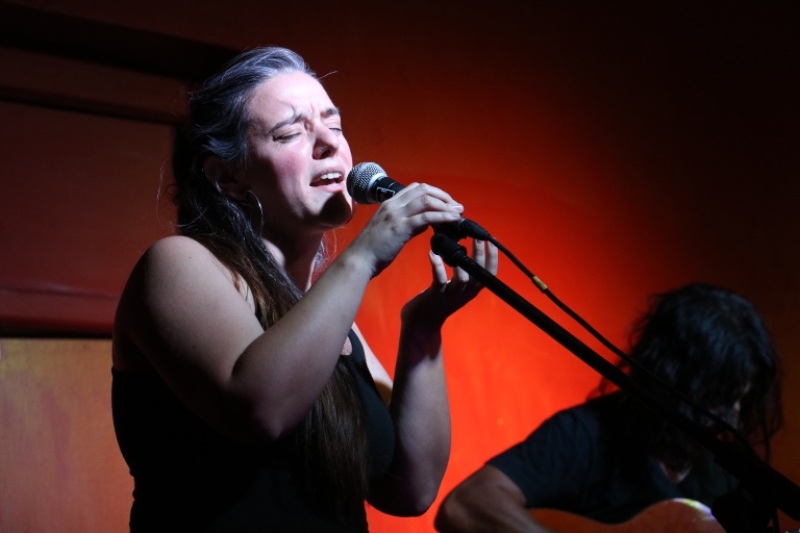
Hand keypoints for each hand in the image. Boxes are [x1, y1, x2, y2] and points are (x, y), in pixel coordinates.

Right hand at [346, 183, 464, 276]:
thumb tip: (426, 221)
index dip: (435, 192)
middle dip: (444, 196)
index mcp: (390, 203)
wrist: (360, 259)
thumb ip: (409, 223)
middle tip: (457, 207)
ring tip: (459, 212)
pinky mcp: (400, 226)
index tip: (447, 203)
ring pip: (427, 200)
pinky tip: (452, 220)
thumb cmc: (374, 248)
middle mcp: (393, 204)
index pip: (416, 188)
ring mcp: (396, 214)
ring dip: (446, 205)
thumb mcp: (391, 230)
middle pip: (424, 189)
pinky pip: (426, 217)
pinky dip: (443, 216)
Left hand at [402, 238, 498, 328]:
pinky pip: (439, 280)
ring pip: (462, 278)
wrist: (423, 321)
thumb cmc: (439, 299)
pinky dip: (437, 266)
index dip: (493, 257)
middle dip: (480, 254)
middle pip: (478, 273)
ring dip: (461, 262)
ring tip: (458, 244)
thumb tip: (464, 246)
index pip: (490, 273)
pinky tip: (433, 253)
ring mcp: (451, 295)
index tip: (491, 239)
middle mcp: (466, 292)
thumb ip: (463, 271)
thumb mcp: (457, 286)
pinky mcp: (436, 295)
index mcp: (473, 289)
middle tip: (479, 237)